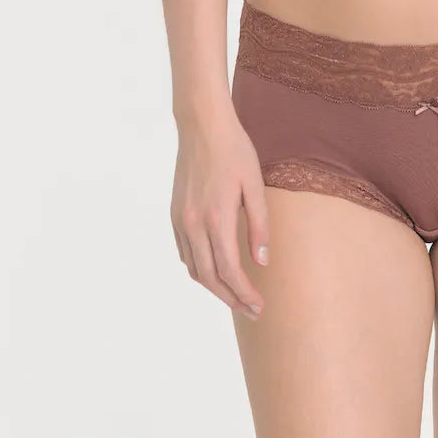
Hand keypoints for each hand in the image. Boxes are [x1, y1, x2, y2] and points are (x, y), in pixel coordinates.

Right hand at [171, 115, 270, 320]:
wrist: (202, 126)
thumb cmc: (235, 151)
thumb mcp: (255, 185)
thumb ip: (259, 225)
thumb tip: (261, 261)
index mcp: (216, 218)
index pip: (230, 271)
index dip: (244, 294)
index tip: (259, 306)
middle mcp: (194, 224)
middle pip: (210, 277)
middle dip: (231, 298)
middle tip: (252, 310)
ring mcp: (181, 220)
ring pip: (194, 269)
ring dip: (214, 287)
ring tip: (235, 295)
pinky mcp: (175, 214)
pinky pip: (185, 253)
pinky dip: (199, 269)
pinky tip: (215, 270)